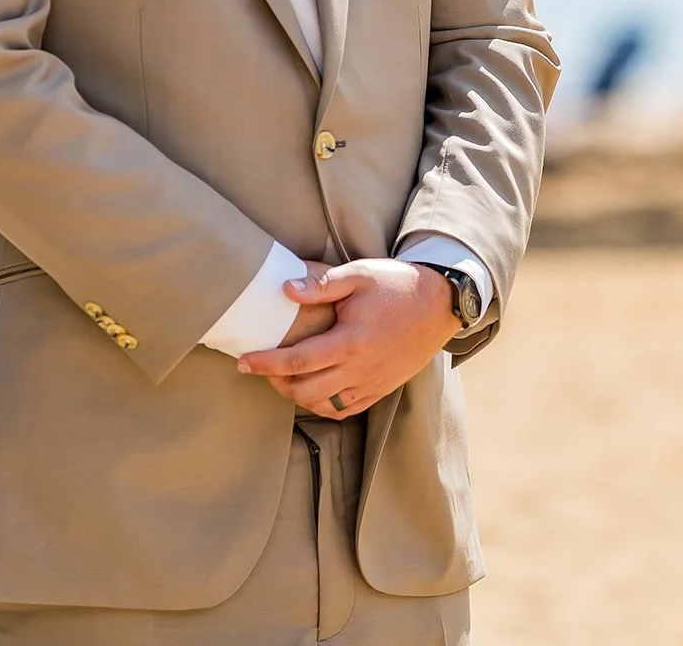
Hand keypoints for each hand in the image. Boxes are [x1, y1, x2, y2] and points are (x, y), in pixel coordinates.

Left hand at [237, 260, 460, 417]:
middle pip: (306, 391)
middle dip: (275, 384)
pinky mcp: (382, 388)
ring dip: (297, 397)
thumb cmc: (395, 284)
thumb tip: (285, 290)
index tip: (243, 361)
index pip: (298, 361)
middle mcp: (361, 369)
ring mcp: (373, 383)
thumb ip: (321, 285)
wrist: (439, 303)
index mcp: (351, 341)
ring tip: (280, 379)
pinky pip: (347, 409)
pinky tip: (312, 392)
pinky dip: (324, 407)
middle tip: (257, 369)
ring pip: (325, 406)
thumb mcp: (358, 274)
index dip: (266, 363)